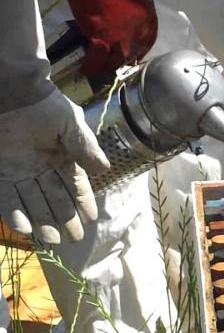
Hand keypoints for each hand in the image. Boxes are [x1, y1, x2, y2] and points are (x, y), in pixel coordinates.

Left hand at [0, 89, 109, 243]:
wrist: (12, 92)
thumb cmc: (43, 105)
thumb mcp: (71, 124)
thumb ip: (86, 148)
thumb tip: (104, 169)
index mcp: (63, 157)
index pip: (76, 185)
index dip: (84, 202)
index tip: (91, 219)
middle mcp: (42, 168)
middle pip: (55, 199)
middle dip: (64, 219)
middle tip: (73, 239)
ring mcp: (19, 172)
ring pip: (31, 203)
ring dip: (41, 222)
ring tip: (52, 240)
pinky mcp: (0, 173)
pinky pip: (6, 198)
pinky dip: (14, 214)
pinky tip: (25, 229)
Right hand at [41, 0, 156, 83]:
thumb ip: (126, 10)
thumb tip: (114, 20)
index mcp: (149, 16)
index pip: (146, 43)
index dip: (134, 52)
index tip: (124, 57)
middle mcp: (141, 28)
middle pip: (132, 54)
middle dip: (120, 62)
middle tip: (108, 65)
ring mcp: (123, 34)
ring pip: (116, 61)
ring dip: (106, 67)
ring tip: (95, 69)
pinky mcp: (102, 36)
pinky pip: (98, 58)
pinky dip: (91, 65)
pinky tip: (85, 68)